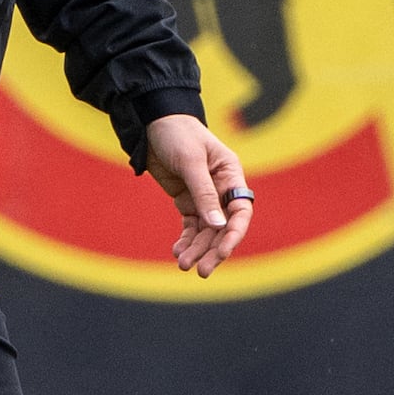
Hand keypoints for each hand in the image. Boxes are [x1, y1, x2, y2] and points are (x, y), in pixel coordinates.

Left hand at [142, 115, 253, 277]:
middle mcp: (221, 188)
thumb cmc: (178, 134)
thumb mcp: (191, 162)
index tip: (223, 252)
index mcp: (231, 175)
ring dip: (197, 249)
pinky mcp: (187, 200)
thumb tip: (217, 225)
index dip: (234, 234)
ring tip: (183, 265)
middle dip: (213, 250)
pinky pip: (190, 226)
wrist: (153, 123)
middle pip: (222, 227)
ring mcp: (203, 196)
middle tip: (202, 271)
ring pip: (206, 230)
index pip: (240, 211)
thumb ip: (204, 193)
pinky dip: (186, 240)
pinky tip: (178, 251)